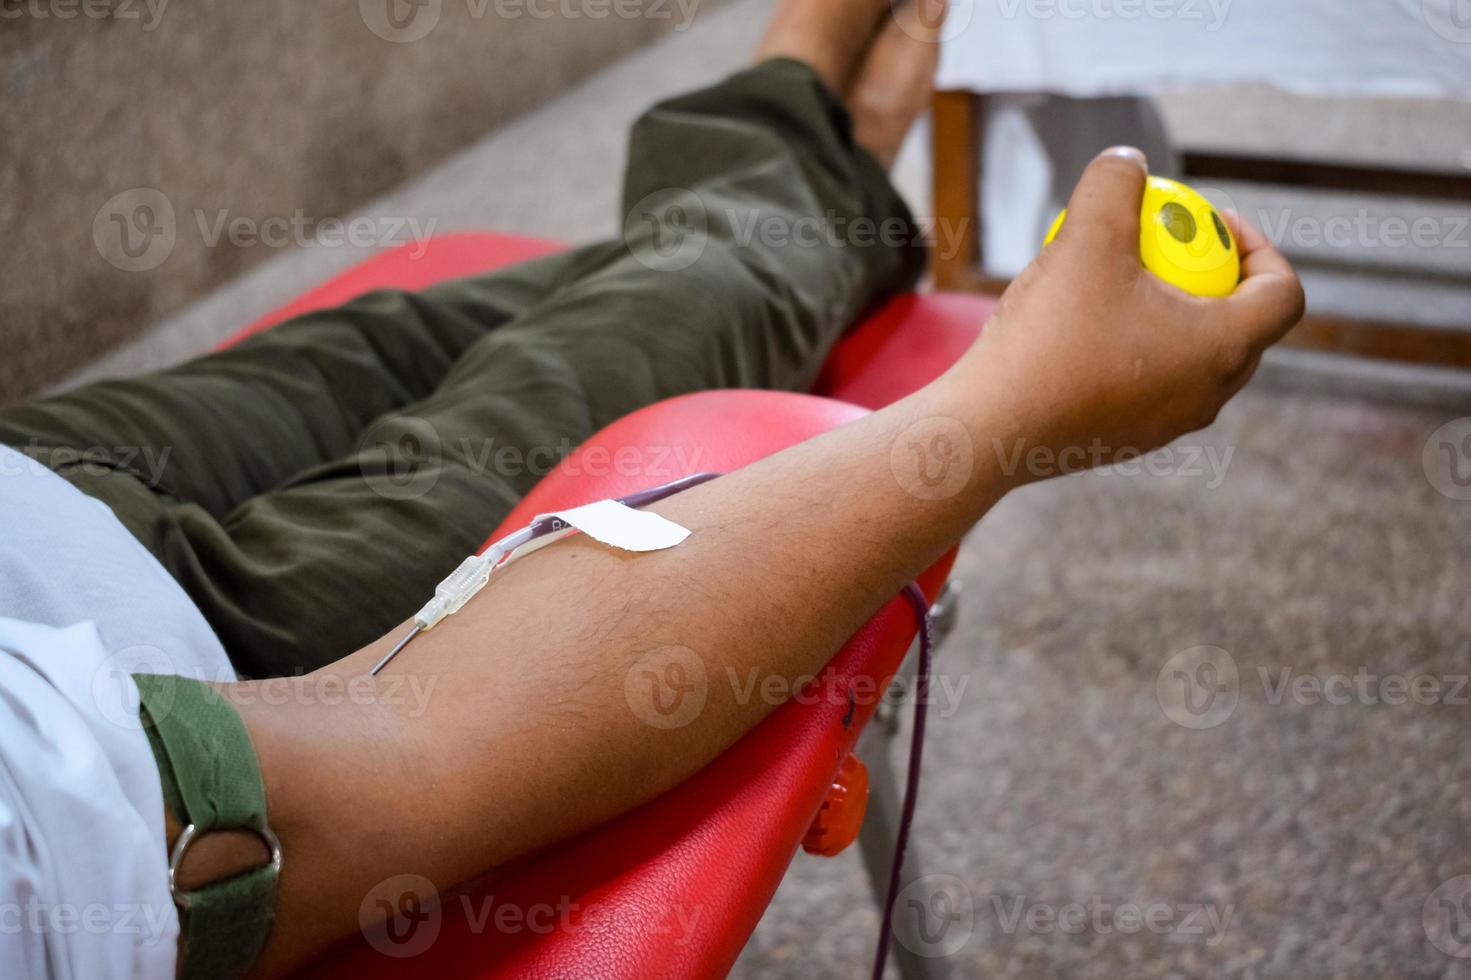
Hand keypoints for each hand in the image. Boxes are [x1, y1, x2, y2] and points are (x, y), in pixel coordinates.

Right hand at [962, 146, 1304, 480]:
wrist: (989, 427)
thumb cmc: (1048, 337)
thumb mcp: (1085, 238)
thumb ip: (1114, 185)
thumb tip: (1127, 160)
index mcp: (1221, 348)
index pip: (1283, 293)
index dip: (1259, 246)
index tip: (1213, 224)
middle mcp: (1206, 395)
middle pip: (1241, 326)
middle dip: (1214, 279)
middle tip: (1168, 249)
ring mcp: (1166, 424)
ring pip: (1193, 358)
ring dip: (1170, 315)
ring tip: (1117, 285)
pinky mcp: (1125, 440)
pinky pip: (1150, 385)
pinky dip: (1133, 348)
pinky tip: (1078, 327)